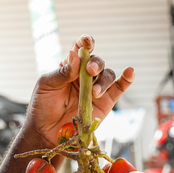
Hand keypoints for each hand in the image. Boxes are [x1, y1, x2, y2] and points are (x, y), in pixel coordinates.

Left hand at [23, 34, 134, 148]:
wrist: (47, 132)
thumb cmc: (43, 106)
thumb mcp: (47, 86)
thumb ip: (62, 72)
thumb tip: (75, 54)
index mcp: (69, 67)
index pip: (79, 50)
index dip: (85, 43)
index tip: (87, 40)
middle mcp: (84, 75)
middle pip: (97, 62)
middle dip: (95, 64)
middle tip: (89, 71)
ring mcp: (95, 89)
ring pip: (108, 75)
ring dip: (104, 80)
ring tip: (94, 93)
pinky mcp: (105, 103)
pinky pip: (119, 88)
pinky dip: (126, 79)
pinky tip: (130, 72)